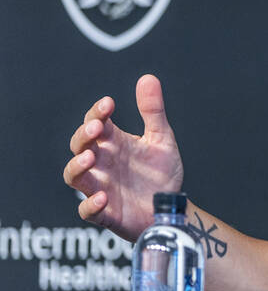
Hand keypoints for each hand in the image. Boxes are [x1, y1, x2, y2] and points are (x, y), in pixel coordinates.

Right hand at [63, 74, 183, 241]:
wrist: (170, 207)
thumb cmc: (160, 173)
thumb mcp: (161, 139)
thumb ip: (153, 112)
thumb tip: (148, 77)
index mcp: (113, 144)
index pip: (95, 123)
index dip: (97, 113)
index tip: (108, 103)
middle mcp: (102, 164)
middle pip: (78, 146)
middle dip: (83, 136)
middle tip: (97, 128)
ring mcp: (100, 187)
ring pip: (74, 176)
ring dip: (77, 167)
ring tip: (89, 157)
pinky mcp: (106, 213)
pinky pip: (87, 211)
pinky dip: (90, 205)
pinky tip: (102, 197)